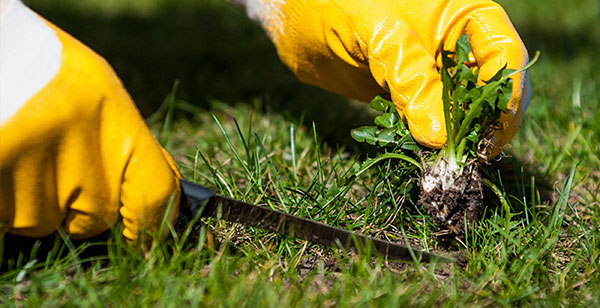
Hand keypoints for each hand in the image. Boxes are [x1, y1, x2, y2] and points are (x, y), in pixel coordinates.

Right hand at [0, 1, 179, 241]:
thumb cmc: (45, 69)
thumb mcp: (99, 94)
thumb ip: (127, 148)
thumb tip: (156, 203)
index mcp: (113, 117)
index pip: (154, 194)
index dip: (152, 223)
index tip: (143, 235)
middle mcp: (76, 145)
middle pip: (93, 219)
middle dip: (77, 207)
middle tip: (56, 165)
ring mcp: (28, 166)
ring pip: (41, 222)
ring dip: (32, 202)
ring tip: (23, 151)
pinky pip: (5, 219)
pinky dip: (5, 201)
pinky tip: (6, 158)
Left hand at [241, 0, 530, 154]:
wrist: (291, 12)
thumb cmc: (336, 2)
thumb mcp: (380, 34)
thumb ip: (411, 79)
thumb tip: (439, 138)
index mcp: (463, 13)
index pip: (504, 55)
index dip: (505, 97)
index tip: (490, 137)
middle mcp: (453, 41)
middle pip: (489, 87)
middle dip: (483, 122)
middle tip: (467, 157)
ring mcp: (429, 67)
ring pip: (460, 107)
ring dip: (456, 135)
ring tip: (444, 161)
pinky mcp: (405, 88)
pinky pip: (427, 116)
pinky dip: (428, 137)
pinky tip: (422, 151)